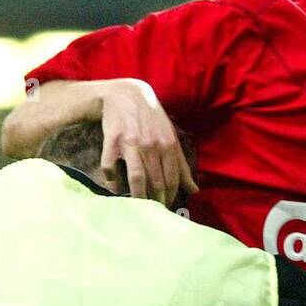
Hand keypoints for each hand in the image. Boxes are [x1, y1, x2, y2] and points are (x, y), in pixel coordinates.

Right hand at [100, 79, 196, 205]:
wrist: (127, 94)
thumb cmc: (152, 119)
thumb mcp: (170, 138)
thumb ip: (182, 165)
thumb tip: (194, 191)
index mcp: (168, 145)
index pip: (172, 181)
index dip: (169, 198)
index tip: (166, 208)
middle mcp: (152, 145)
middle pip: (156, 183)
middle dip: (155, 202)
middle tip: (152, 212)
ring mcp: (131, 143)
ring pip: (136, 178)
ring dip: (137, 197)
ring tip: (137, 206)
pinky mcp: (112, 140)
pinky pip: (110, 166)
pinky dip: (111, 181)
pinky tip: (114, 188)